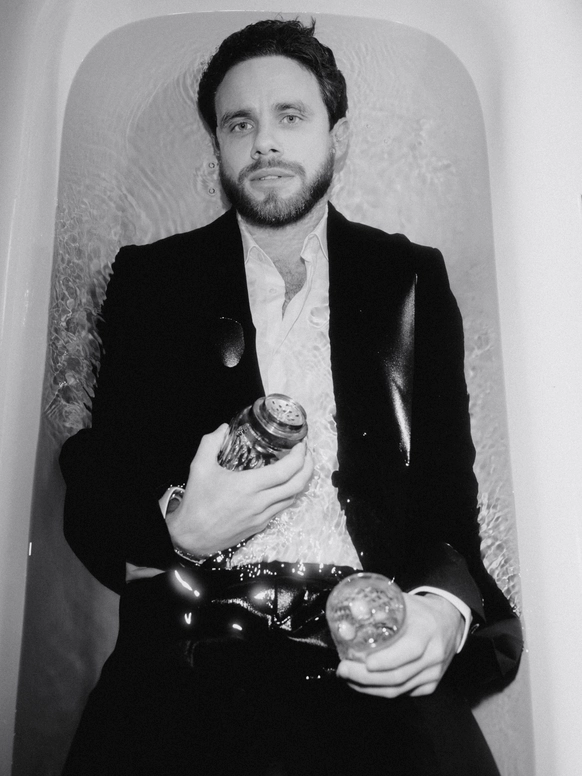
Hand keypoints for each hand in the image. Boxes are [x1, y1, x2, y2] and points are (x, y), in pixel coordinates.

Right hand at [166, 424, 313, 556]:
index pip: (285, 471)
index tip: (300, 444)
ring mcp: (262, 516)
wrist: (192, 537)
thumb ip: (210, 443)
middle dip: (308, 466)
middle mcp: (259, 502)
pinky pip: (282, 508)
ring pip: (293, 498)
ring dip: (301, 481)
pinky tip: (284, 485)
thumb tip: (223, 428)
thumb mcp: (199, 467)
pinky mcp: (260, 526)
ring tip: (299, 466)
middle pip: (297, 485)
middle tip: (306, 453)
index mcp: (248, 486)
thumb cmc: (196, 503)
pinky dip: (289, 494)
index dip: (299, 456)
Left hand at [336, 592, 463, 697]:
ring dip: (369, 687)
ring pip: (399, 689)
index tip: (363, 661)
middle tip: (343, 670)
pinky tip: (364, 684)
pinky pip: (404, 693)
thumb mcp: (403, 602)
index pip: (408, 651)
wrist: (449, 621)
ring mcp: (433, 673)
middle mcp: (433, 656)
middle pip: (398, 676)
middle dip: (366, 677)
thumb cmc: (421, 610)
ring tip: (348, 678)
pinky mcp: (430, 685)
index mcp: (427, 631)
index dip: (385, 660)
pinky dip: (381, 690)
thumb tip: (352, 617)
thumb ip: (379, 609)